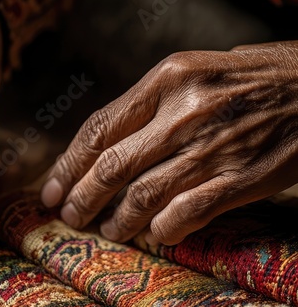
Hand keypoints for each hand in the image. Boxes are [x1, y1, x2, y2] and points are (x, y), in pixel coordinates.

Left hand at [41, 43, 297, 244]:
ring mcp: (211, 148)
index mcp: (167, 78)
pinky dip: (161, 231)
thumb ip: (150, 106)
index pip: (98, 129)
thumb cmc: (253, 79)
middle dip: (82, 199)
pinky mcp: (238, 179)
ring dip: (118, 221)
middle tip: (70, 217)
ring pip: (142, 196)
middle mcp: (183, 112)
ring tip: (108, 230)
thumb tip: (106, 146)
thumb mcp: (195, 71)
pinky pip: (182, 215)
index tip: (52, 191)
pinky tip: (153, 235)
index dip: (68, 166)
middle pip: (111, 167)